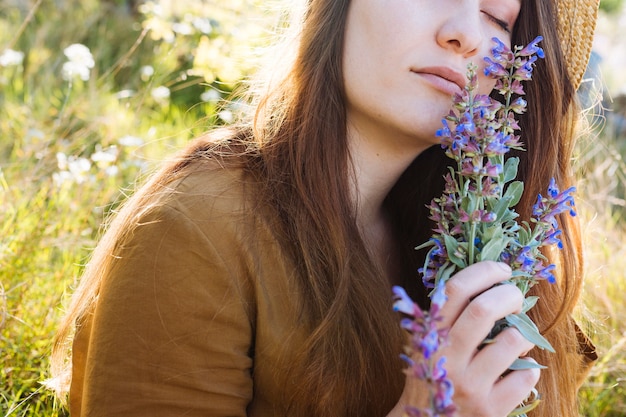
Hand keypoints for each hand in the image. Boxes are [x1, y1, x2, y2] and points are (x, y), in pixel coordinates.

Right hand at [391, 261, 540, 416]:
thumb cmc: (431, 376)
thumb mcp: (426, 344)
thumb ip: (445, 317)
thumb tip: (485, 280)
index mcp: (430, 336)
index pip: (455, 290)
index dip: (483, 272)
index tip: (501, 269)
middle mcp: (447, 358)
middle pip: (483, 309)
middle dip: (509, 294)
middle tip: (516, 296)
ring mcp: (470, 385)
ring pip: (513, 341)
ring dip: (524, 333)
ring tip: (518, 337)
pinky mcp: (491, 409)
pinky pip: (526, 376)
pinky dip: (529, 368)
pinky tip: (517, 371)